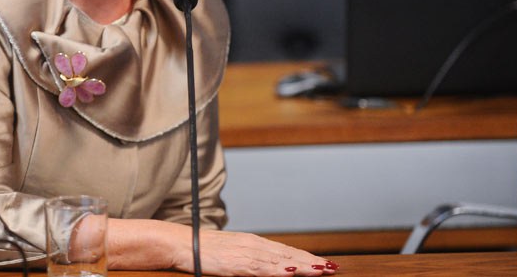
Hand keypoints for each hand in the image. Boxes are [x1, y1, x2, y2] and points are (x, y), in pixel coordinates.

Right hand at [175, 229, 338, 275]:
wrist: (184, 244)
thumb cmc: (205, 250)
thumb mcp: (233, 251)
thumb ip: (252, 257)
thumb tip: (271, 264)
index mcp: (254, 242)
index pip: (287, 250)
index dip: (307, 257)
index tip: (324, 262)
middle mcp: (254, 246)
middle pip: (289, 255)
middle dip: (312, 262)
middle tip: (333, 267)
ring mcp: (246, 254)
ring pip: (280, 262)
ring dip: (302, 267)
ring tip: (321, 270)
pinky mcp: (236, 265)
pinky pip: (261, 269)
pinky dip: (277, 271)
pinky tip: (290, 273)